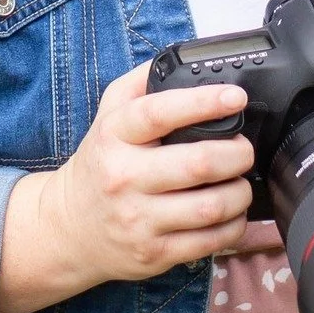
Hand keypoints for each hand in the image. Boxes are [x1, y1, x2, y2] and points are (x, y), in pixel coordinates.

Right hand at [40, 61, 255, 287]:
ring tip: (241, 181)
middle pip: (197, 164)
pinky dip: (233, 225)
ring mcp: (139, 219)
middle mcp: (125, 177)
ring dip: (240, 192)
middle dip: (236, 153)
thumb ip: (142, 81)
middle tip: (244, 148)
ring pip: (210, 206)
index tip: (235, 97)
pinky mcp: (154, 254)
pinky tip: (232, 212)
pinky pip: (208, 242)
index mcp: (115, 135)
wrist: (70, 226)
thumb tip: (182, 58)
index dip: (204, 102)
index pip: (160, 113)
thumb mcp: (109, 113)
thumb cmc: (100, 162)